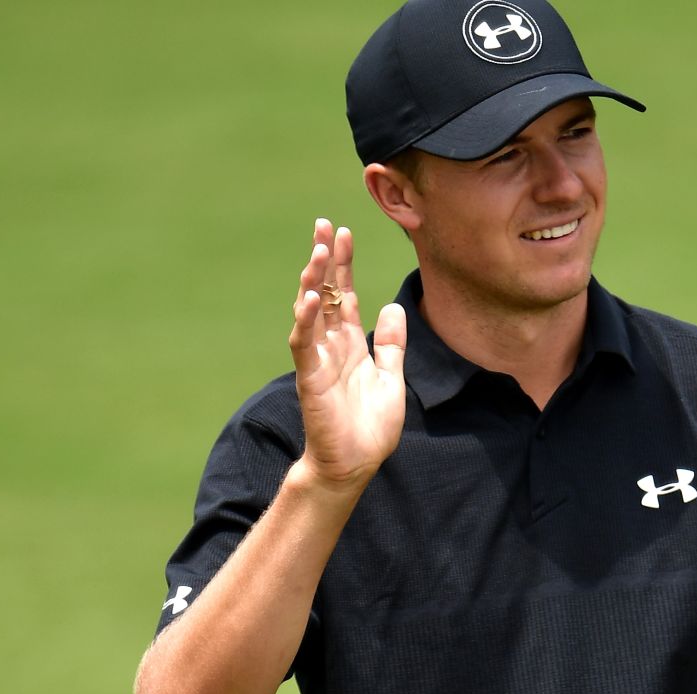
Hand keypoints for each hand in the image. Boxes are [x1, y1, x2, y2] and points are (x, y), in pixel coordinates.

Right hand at [287, 218, 406, 488]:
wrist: (355, 464)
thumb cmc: (369, 426)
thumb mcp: (391, 377)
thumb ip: (391, 344)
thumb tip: (393, 308)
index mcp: (351, 344)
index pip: (346, 294)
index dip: (344, 264)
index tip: (343, 232)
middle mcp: (331, 345)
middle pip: (327, 293)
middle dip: (324, 260)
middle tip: (323, 225)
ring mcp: (317, 359)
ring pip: (311, 312)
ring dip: (313, 281)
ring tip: (317, 252)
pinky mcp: (309, 378)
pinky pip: (304, 344)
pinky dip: (306, 320)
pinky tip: (310, 298)